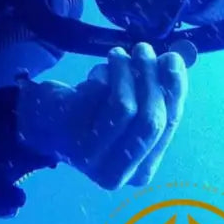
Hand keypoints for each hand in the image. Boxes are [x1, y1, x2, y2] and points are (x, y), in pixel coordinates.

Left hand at [17, 44, 187, 187]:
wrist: (44, 121)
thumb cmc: (96, 115)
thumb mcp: (133, 107)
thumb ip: (159, 90)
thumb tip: (178, 58)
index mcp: (140, 171)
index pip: (168, 125)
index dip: (174, 90)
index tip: (173, 58)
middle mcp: (117, 174)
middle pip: (150, 121)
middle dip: (152, 79)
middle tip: (144, 49)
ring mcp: (91, 158)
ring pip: (124, 107)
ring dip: (125, 72)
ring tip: (118, 54)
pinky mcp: (69, 136)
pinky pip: (96, 96)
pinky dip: (101, 77)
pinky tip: (96, 74)